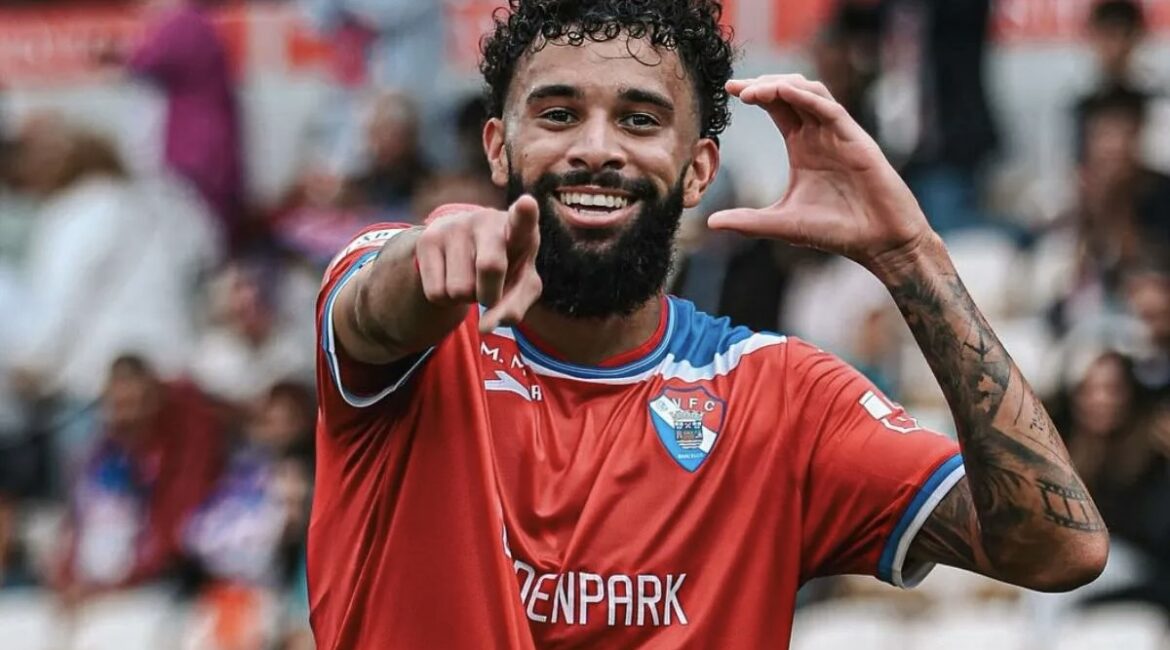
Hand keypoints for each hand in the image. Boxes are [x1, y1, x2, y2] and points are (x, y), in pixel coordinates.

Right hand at [416, 195, 542, 333]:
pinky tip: (452, 278)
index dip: (526, 213)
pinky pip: (436, 292)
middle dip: (490, 294)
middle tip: (489, 290)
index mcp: (520, 229)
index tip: (527, 203)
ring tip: (470, 278)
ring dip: (466, 298)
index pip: (524, 220)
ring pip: (459, 289)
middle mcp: (487, 220)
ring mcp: (455, 226)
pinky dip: (446, 299)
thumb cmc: (506, 269)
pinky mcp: (428, 238)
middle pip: (490, 267)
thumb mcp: (520, 287)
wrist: (467, 249)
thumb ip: (515, 308)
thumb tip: (486, 326)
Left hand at [708, 75, 936, 276]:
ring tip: (755, 91)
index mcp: (802, 145)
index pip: (776, 107)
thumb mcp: (782, 223)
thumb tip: (710, 222)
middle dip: (763, 84)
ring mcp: (838, 134)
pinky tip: (786, 94)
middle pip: (790, 92)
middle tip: (735, 87)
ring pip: (811, 92)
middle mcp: (819, 134)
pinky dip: (808, 98)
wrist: (877, 242)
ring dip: (783, 86)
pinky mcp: (856, 140)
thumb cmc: (836, 230)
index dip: (755, 94)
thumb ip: (747, 221)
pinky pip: (831, 109)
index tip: (728, 90)